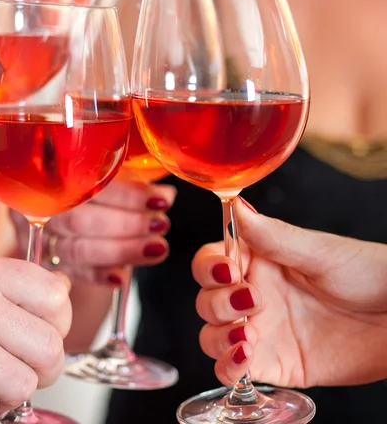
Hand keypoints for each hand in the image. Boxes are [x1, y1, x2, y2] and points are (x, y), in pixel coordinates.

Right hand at [11, 179, 175, 284]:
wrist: (58, 204)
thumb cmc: (87, 184)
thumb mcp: (105, 172)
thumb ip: (131, 180)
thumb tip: (165, 195)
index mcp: (50, 172)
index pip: (89, 184)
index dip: (127, 194)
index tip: (161, 201)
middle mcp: (38, 204)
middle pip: (80, 219)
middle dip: (126, 225)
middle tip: (161, 225)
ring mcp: (38, 237)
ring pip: (76, 249)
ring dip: (121, 251)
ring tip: (156, 248)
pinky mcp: (45, 262)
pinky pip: (70, 273)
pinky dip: (98, 276)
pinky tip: (122, 277)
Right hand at [192, 199, 386, 388]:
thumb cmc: (368, 274)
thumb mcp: (320, 252)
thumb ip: (273, 236)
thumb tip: (236, 206)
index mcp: (258, 261)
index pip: (211, 262)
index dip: (210, 268)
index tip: (229, 272)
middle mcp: (253, 295)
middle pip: (207, 300)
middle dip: (218, 304)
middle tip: (251, 302)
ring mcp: (262, 331)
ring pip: (212, 335)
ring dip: (218, 337)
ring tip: (247, 335)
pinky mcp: (275, 364)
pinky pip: (235, 370)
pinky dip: (228, 367)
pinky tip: (245, 358)